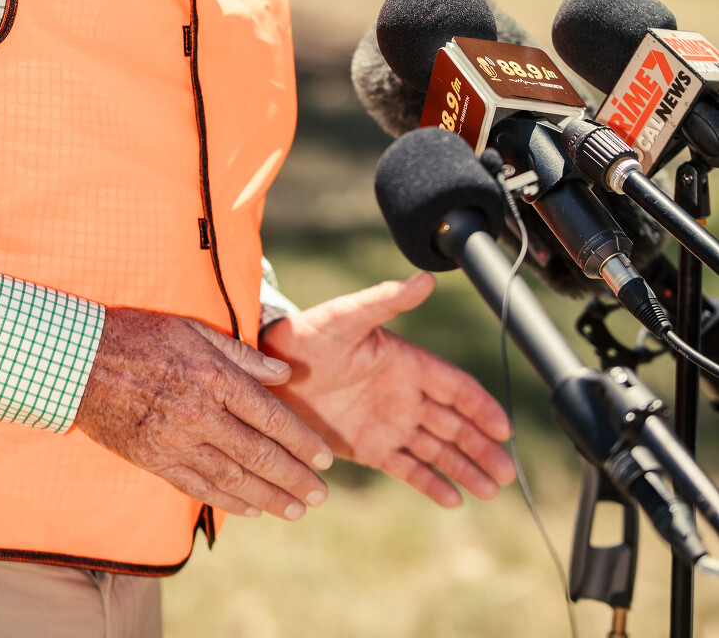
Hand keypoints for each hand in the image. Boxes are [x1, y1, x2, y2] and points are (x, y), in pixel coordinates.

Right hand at [75, 306, 333, 519]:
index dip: (301, 440)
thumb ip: (242, 353)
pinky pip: (199, 487)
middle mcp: (200, 414)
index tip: (325, 458)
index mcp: (214, 376)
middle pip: (258, 454)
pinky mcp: (155, 460)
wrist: (80, 361)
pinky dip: (228, 502)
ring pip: (233, 478)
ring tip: (295, 510)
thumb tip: (283, 372)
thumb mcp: (194, 328)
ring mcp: (176, 442)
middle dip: (294, 478)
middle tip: (321, 496)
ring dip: (269, 498)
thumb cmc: (141, 334)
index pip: (270, 416)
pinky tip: (251, 510)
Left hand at [259, 274, 514, 508]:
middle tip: (508, 473)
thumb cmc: (307, 333)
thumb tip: (426, 278)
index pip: (455, 388)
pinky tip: (453, 500)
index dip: (481, 407)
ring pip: (437, 450)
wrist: (270, 368)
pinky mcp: (368, 446)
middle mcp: (404, 394)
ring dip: (465, 468)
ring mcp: (388, 422)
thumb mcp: (347, 316)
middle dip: (482, 446)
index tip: (504, 428)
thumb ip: (387, 300)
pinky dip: (430, 483)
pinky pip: (406, 467)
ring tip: (491, 491)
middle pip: (454, 424)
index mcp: (406, 362)